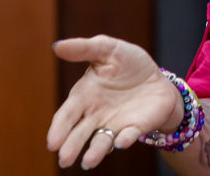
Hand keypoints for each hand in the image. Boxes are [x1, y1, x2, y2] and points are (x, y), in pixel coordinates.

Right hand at [47, 35, 181, 169]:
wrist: (157, 77)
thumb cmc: (128, 64)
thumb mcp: (108, 49)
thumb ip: (84, 49)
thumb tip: (57, 46)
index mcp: (84, 97)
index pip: (67, 115)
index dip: (58, 129)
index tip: (52, 142)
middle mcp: (96, 115)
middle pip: (80, 133)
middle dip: (71, 146)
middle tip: (64, 159)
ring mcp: (115, 124)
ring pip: (101, 141)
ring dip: (95, 151)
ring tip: (88, 161)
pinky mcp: (136, 127)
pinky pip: (130, 135)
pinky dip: (126, 139)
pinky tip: (122, 141)